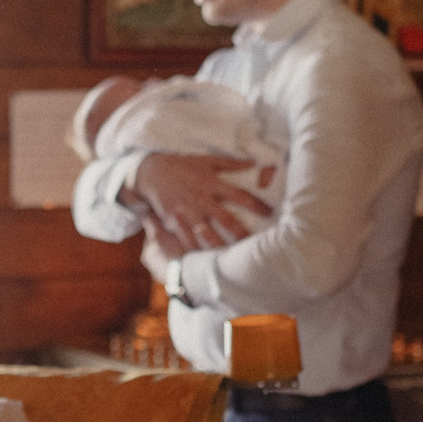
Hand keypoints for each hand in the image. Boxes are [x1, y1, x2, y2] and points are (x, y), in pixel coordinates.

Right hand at [127, 153, 269, 251]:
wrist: (152, 172)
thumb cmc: (183, 165)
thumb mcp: (206, 160)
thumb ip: (230, 163)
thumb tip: (253, 162)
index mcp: (211, 183)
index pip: (239, 195)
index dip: (256, 205)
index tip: (270, 213)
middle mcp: (201, 198)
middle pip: (225, 219)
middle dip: (241, 233)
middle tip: (255, 245)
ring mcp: (187, 211)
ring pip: (206, 233)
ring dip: (220, 247)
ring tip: (232, 260)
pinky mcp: (174, 220)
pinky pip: (187, 239)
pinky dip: (197, 251)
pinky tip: (206, 261)